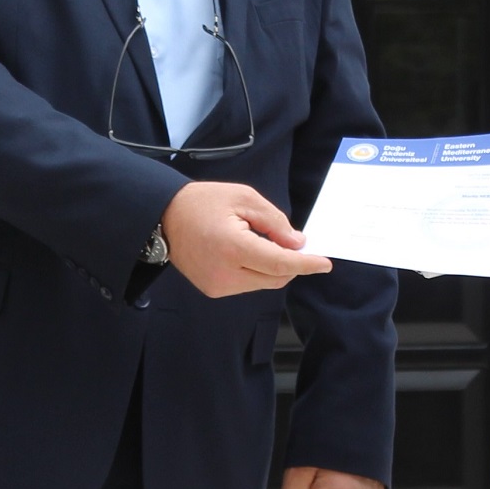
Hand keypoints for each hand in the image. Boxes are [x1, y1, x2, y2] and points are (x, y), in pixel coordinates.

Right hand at [160, 181, 331, 297]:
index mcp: (234, 247)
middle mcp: (226, 273)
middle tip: (290, 241)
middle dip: (290, 263)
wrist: (164, 217)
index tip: (325, 263)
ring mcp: (218, 285)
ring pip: (263, 283)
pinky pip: (248, 284)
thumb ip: (275, 221)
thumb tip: (297, 244)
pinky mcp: (213, 290)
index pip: (281, 264)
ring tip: (255, 239)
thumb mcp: (244, 198)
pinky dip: (256, 271)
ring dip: (272, 266)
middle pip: (276, 277)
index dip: (306, 264)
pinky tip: (244, 251)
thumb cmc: (203, 202)